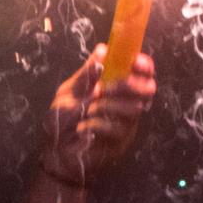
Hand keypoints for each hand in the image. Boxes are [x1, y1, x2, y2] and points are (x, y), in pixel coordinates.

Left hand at [42, 46, 156, 185]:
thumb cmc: (62, 121)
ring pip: (134, 109)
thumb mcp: (69, 93)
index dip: (144, 65)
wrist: (54, 153)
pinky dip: (97, 125)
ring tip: (87, 111)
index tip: (135, 61)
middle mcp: (126, 103)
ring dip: (107, 106)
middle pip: (147, 90)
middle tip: (105, 89)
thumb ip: (86, 75)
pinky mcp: (121, 142)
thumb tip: (103, 50)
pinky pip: (118, 129)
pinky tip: (82, 128)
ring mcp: (126, 124)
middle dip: (128, 85)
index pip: (141, 73)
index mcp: (115, 87)